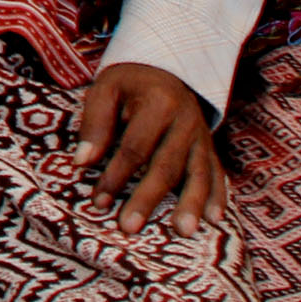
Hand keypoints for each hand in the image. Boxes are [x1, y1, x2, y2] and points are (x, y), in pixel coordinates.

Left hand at [75, 61, 224, 233]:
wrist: (165, 69)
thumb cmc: (129, 84)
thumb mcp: (105, 89)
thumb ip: (95, 124)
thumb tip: (82, 162)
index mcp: (159, 103)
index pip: (135, 147)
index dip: (116, 176)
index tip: (99, 202)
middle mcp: (186, 122)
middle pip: (166, 166)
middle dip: (147, 198)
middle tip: (130, 227)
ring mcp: (202, 137)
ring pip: (197, 174)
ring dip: (190, 204)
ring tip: (183, 232)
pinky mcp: (210, 148)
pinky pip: (217, 174)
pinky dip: (218, 196)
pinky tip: (215, 219)